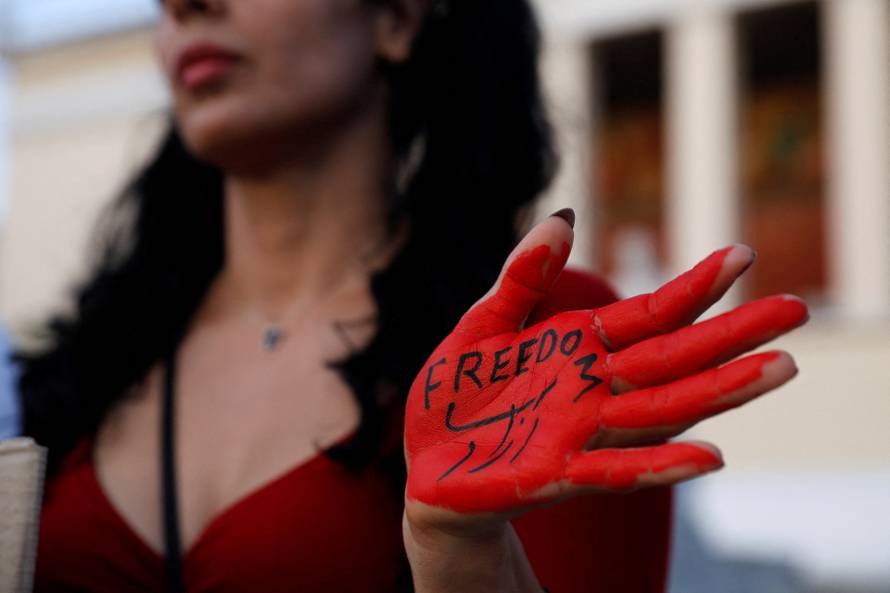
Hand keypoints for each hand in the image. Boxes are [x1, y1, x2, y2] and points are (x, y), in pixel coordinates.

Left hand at [404, 211, 807, 529]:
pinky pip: (616, 470)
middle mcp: (594, 388)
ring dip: (718, 393)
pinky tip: (709, 458)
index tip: (742, 254)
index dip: (694, 287)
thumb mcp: (483, 325)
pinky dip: (659, 465)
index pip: (650, 314)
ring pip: (662, 410)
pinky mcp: (557, 473)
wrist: (426, 461)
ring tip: (777, 368)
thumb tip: (566, 216)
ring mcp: (582, 432)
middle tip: (796, 310)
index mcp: (579, 346)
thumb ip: (522, 277)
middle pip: (674, 359)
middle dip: (732, 336)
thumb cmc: (457, 392)